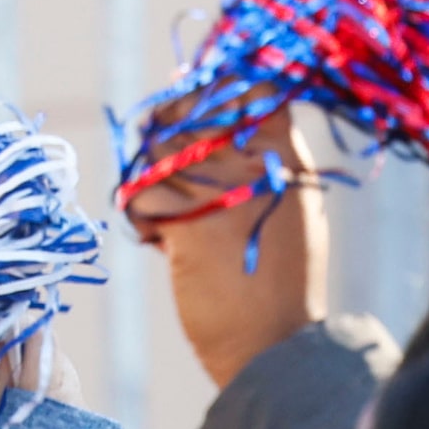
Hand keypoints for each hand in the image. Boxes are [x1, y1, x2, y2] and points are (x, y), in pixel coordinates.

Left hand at [126, 106, 329, 388]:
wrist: (278, 344)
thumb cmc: (279, 280)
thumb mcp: (289, 205)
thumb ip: (261, 159)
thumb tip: (208, 117)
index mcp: (286, 151)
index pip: (242, 84)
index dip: (205, 91)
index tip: (188, 113)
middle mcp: (256, 161)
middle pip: (186, 111)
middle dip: (160, 137)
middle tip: (158, 172)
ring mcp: (223, 190)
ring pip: (154, 153)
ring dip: (147, 184)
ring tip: (163, 219)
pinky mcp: (189, 225)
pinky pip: (140, 195)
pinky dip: (139, 217)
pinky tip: (159, 243)